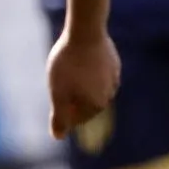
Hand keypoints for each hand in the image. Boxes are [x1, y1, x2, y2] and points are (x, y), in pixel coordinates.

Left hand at [45, 26, 119, 140]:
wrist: (86, 31)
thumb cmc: (68, 64)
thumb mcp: (57, 93)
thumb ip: (59, 118)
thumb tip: (58, 137)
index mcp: (96, 105)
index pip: (76, 118)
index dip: (61, 108)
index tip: (54, 90)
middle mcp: (109, 94)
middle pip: (85, 103)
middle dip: (71, 95)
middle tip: (60, 77)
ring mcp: (114, 77)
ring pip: (93, 87)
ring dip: (81, 82)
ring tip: (70, 67)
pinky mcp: (114, 62)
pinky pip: (99, 72)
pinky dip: (89, 69)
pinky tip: (81, 58)